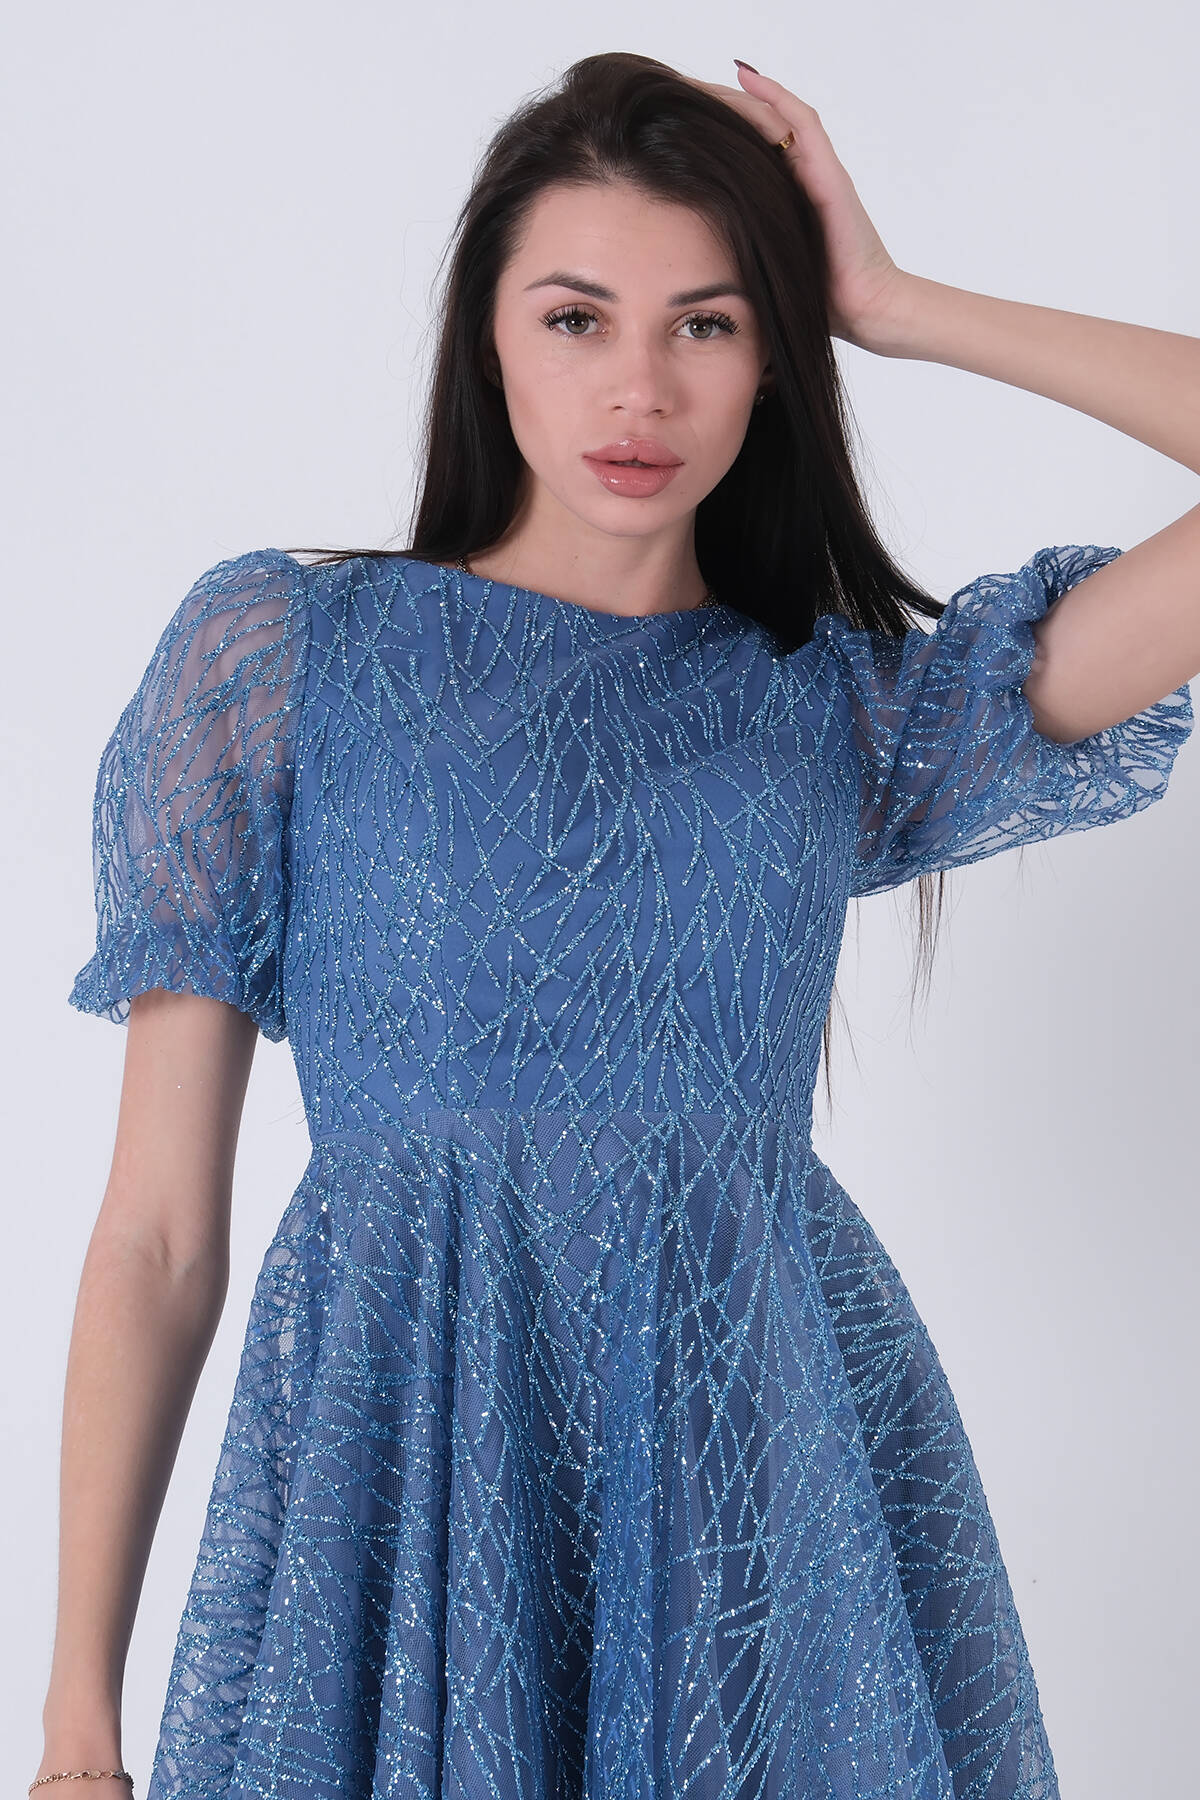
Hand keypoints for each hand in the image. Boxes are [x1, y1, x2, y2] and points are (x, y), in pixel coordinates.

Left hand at [688, 63, 907, 346]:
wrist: (864, 311)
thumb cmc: (816, 303)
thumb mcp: (758, 276)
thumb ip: (731, 262)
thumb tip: (684, 277)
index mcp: (777, 200)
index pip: (737, 154)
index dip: (702, 138)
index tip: (661, 129)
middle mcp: (796, 177)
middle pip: (749, 128)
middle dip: (708, 109)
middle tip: (667, 94)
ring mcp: (815, 171)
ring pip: (771, 118)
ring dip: (732, 96)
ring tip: (692, 82)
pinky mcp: (830, 173)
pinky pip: (802, 122)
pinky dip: (775, 97)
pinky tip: (744, 76)